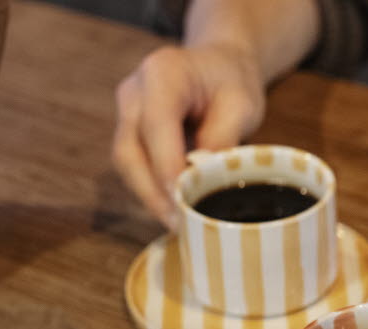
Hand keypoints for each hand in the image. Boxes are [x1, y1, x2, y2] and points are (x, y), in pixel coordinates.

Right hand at [112, 44, 264, 226]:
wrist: (218, 64)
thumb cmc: (231, 81)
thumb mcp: (241, 104)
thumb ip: (223, 137)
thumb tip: (204, 181)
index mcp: (163, 73)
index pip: (156, 125)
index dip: (165, 166)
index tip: (180, 201)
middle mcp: (134, 91)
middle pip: (129, 149)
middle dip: (150, 192)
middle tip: (178, 224)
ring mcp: (126, 110)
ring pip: (125, 161)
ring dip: (148, 195)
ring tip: (178, 222)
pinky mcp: (128, 129)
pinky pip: (133, 164)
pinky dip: (150, 188)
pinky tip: (172, 208)